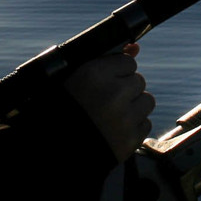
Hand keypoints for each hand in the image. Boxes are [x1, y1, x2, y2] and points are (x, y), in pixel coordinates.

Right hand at [64, 42, 155, 163]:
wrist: (53, 153)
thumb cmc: (61, 112)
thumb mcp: (75, 79)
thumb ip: (106, 61)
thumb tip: (135, 47)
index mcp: (94, 74)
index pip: (127, 62)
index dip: (116, 73)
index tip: (104, 84)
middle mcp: (113, 93)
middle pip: (139, 81)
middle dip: (126, 90)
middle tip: (106, 102)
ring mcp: (124, 118)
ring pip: (147, 101)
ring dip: (133, 107)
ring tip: (112, 116)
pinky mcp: (131, 139)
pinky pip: (146, 124)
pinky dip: (133, 127)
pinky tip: (114, 130)